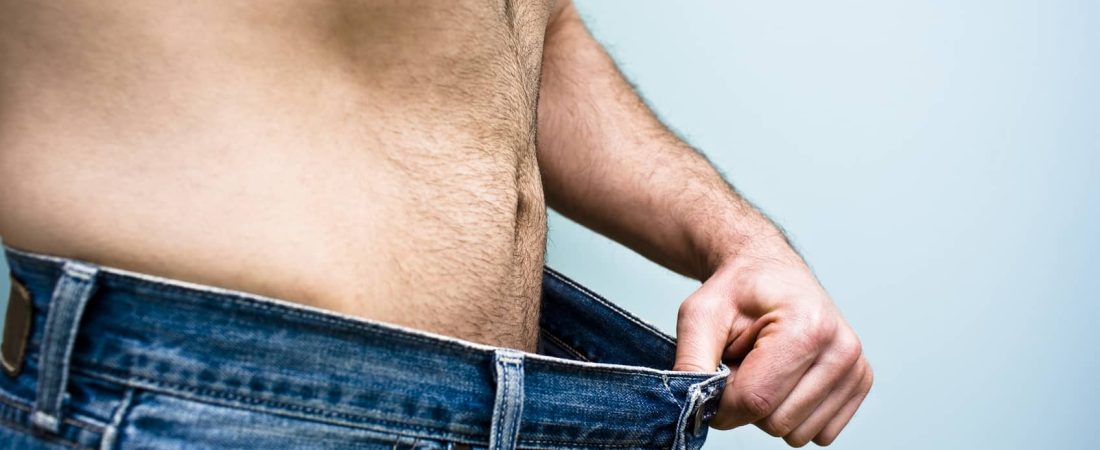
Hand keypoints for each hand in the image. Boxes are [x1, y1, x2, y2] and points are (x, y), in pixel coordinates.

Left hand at [674, 242, 872, 446]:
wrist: (769, 274)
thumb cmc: (737, 291)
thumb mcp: (699, 315)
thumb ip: (691, 364)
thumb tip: (694, 410)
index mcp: (806, 326)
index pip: (755, 400)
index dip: (723, 401)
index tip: (715, 375)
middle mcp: (842, 348)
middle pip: (777, 422)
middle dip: (746, 402)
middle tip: (743, 362)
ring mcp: (856, 368)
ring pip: (797, 434)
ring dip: (770, 408)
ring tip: (765, 365)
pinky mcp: (860, 383)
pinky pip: (818, 433)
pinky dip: (793, 412)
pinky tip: (786, 376)